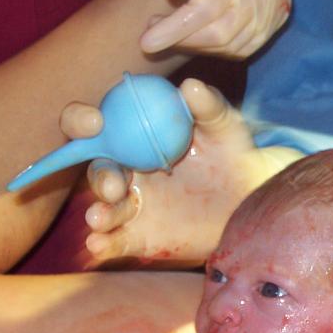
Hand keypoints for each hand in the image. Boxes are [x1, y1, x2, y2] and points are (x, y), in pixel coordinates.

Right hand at [61, 78, 300, 265]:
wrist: (249, 197)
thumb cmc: (234, 151)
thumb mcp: (226, 126)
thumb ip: (208, 106)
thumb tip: (189, 86)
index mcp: (132, 137)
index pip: (95, 127)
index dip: (82, 121)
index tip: (94, 122)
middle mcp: (125, 171)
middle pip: (97, 170)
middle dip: (100, 176)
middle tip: (113, 186)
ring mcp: (130, 206)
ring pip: (104, 208)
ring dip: (98, 213)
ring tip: (99, 220)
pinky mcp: (138, 237)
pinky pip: (115, 241)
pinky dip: (103, 244)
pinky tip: (97, 245)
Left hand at [139, 0, 305, 57]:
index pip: (206, 9)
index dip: (175, 29)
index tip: (146, 41)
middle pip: (219, 35)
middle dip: (182, 40)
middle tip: (153, 32)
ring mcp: (273, 15)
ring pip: (231, 47)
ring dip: (198, 47)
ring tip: (173, 33)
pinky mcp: (276, 25)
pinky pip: (244, 49)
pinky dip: (218, 49)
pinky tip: (200, 37)